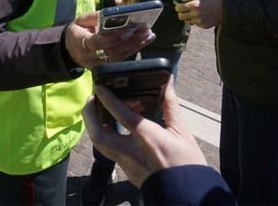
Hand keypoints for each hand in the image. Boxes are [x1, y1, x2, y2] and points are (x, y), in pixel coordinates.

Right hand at [64, 11, 155, 69]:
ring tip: (148, 35)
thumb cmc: (77, 32)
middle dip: (130, 41)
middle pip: (112, 52)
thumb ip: (95, 16)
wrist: (70, 49)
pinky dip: (133, 50)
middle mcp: (88, 57)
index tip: (127, 31)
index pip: (97, 43)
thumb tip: (113, 14)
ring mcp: (96, 65)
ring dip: (135, 46)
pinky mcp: (104, 68)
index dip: (113, 38)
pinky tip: (143, 42)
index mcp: (80, 42)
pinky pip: (120, 60)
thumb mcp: (81, 20)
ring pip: (118, 58)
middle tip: (144, 31)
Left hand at [83, 80, 206, 187]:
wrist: (185, 193)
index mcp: (149, 139)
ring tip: (98, 111)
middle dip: (90, 115)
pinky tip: (111, 127)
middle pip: (100, 134)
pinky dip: (104, 135)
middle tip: (91, 99)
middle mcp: (132, 152)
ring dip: (94, 125)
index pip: (122, 116)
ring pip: (100, 145)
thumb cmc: (187, 164)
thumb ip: (171, 106)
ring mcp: (126, 164)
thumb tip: (168, 85)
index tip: (100, 88)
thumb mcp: (182, 132)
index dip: (108, 100)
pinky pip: (108, 151)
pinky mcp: (126, 171)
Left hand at [174, 0, 221, 27]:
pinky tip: (200, 17)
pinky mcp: (202, 26)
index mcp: (194, 5)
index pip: (179, 8)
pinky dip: (195, 21)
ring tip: (193, 14)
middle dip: (181, 13)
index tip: (178, 6)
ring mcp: (199, 21)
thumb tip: (181, 1)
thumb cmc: (211, 0)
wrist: (223, 10)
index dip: (177, 7)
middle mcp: (196, 14)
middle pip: (181, 16)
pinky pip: (195, 24)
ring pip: (187, 21)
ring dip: (188, 18)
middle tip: (183, 11)